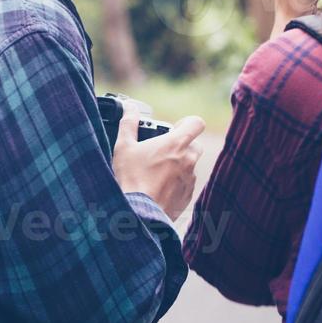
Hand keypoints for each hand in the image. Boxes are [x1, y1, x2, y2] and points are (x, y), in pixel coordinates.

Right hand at [111, 98, 204, 221]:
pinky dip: (176, 183)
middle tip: (162, 152)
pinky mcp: (188, 196)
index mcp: (176, 144)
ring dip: (178, 166)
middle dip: (181, 146)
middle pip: (194, 145)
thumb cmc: (131, 179)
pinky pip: (186, 184)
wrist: (138, 214)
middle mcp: (189, 160)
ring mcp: (190, 179)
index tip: (176, 128)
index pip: (197, 123)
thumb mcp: (124, 147)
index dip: (188, 123)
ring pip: (190, 166)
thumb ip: (129, 123)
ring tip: (156, 173)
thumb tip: (130, 107)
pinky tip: (158, 187)